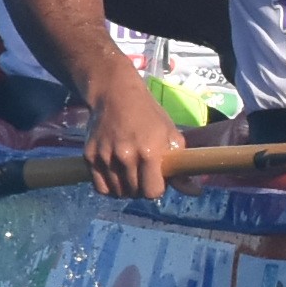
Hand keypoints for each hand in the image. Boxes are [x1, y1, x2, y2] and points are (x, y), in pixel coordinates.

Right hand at [81, 66, 183, 198]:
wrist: (115, 93)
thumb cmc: (148, 114)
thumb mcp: (170, 135)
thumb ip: (180, 166)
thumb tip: (195, 192)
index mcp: (149, 150)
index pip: (152, 192)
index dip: (157, 188)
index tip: (156, 179)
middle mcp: (125, 155)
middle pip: (135, 193)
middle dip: (141, 188)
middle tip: (143, 174)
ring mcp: (105, 156)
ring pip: (117, 192)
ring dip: (125, 188)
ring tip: (129, 173)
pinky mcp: (89, 155)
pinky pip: (100, 187)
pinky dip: (109, 187)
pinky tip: (115, 176)